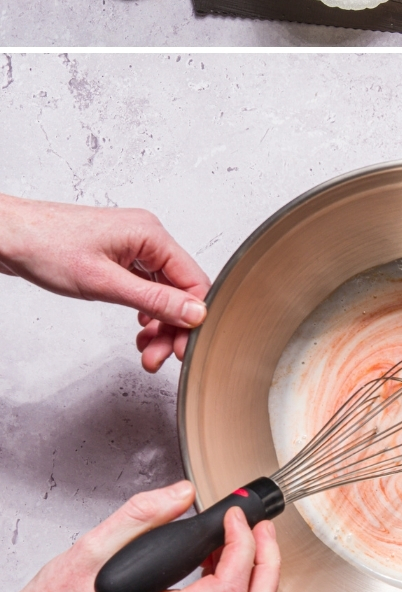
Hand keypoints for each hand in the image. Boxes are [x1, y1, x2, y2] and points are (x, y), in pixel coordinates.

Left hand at [0, 196, 209, 371]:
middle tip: (157, 357)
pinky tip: (139, 328)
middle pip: (179, 289)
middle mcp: (147, 237)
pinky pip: (145, 286)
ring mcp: (132, 246)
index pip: (193, 280)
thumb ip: (153, 300)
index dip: (193, 318)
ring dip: (159, 323)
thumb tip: (194, 313)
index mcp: (151, 235)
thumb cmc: (46, 248)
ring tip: (145, 350)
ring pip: (162, 291)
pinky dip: (145, 310)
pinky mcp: (119, 256)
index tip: (183, 348)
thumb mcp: (104, 282)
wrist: (11, 237)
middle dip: (172, 326)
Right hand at [0, 482, 279, 591]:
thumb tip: (183, 492)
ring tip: (237, 537)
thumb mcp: (93, 546)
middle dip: (268, 565)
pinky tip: (213, 555)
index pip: (227, 591)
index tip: (232, 516)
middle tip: (259, 528)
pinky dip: (234, 584)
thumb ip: (142, 515)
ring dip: (255, 575)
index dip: (243, 547)